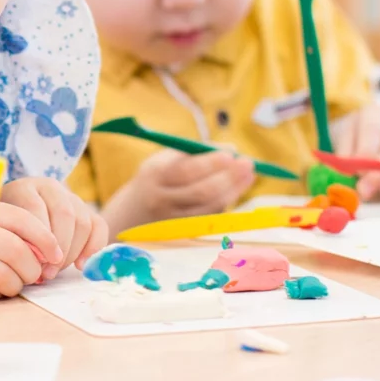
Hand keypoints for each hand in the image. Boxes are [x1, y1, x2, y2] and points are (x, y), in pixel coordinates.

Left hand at [0, 177, 108, 279]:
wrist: (15, 216)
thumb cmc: (5, 228)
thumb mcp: (1, 229)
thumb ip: (13, 239)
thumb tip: (34, 262)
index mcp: (24, 188)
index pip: (36, 208)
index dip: (39, 238)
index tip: (36, 263)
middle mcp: (50, 187)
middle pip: (64, 214)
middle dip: (59, 248)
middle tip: (48, 272)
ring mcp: (71, 197)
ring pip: (82, 221)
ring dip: (72, 251)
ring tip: (57, 270)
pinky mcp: (87, 210)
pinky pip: (99, 226)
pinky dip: (93, 247)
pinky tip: (80, 265)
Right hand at [109, 149, 255, 228]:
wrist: (131, 214)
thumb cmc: (156, 179)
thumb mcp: (163, 161)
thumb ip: (193, 152)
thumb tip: (231, 148)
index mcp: (155, 176)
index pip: (186, 171)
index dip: (211, 163)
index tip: (231, 153)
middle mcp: (162, 200)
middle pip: (201, 191)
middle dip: (228, 177)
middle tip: (247, 163)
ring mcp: (174, 219)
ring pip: (210, 206)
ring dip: (234, 190)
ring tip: (248, 174)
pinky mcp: (185, 232)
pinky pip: (210, 216)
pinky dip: (226, 201)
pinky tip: (235, 189)